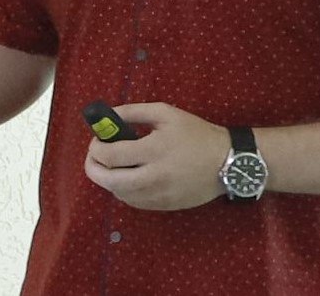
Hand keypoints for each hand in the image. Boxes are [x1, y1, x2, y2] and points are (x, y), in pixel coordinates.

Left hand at [84, 102, 230, 210]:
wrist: (226, 162)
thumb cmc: (195, 133)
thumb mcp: (166, 113)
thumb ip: (135, 112)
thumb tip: (109, 116)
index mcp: (154, 150)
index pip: (111, 155)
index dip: (96, 148)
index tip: (96, 140)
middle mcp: (153, 177)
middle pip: (109, 181)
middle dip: (93, 168)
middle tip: (94, 157)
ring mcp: (158, 196)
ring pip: (119, 194)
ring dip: (108, 179)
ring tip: (112, 164)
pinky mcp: (163, 207)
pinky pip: (134, 202)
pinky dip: (124, 189)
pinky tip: (128, 176)